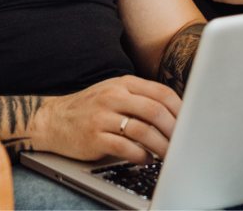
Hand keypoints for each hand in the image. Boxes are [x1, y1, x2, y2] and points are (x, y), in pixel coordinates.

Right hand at [28, 75, 180, 163]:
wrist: (52, 120)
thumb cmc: (89, 108)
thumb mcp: (114, 93)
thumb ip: (140, 98)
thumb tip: (174, 113)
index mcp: (123, 83)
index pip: (160, 93)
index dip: (180, 109)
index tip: (190, 122)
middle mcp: (113, 96)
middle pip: (155, 110)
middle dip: (175, 130)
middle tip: (184, 142)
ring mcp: (102, 116)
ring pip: (142, 130)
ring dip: (161, 145)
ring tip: (169, 154)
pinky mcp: (94, 137)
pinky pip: (124, 147)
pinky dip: (140, 155)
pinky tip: (146, 159)